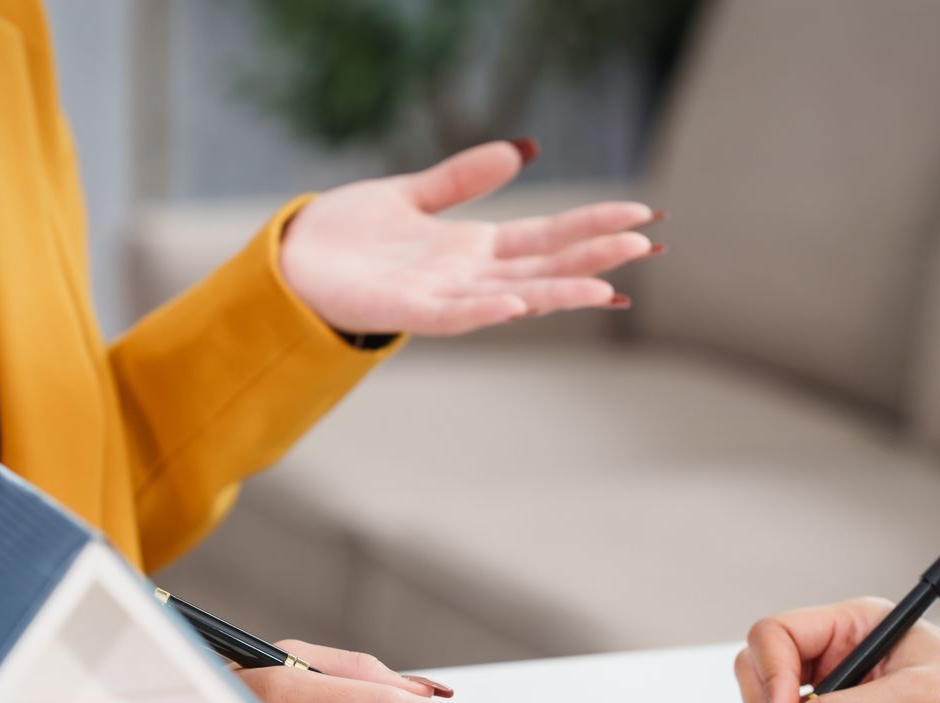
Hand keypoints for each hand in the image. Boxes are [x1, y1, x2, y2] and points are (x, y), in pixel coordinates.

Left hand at [279, 139, 659, 335]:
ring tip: (603, 286)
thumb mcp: (413, 194)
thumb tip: (524, 150)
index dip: (592, 226)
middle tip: (645, 243)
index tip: (640, 215)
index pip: (547, 237)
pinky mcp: (406, 311)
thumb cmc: (348, 235)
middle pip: (544, 265)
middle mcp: (468, 277)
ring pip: (514, 296)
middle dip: (593, 255)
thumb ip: (465, 179)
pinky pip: (455, 316)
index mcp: (474, 250)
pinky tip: (517, 304)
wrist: (293, 261)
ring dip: (557, 291)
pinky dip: (487, 311)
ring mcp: (442, 297)